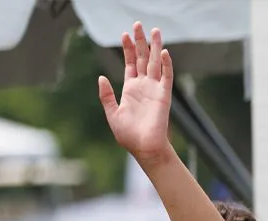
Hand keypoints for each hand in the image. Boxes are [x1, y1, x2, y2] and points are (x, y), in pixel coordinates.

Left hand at [98, 23, 173, 167]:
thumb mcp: (112, 113)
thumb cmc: (128, 136)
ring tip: (154, 31)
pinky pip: (166, 77)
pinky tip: (163, 52)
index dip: (128, 49)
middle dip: (140, 42)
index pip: (131, 64)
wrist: (144, 148)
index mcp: (131, 90)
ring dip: (154, 47)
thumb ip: (106, 95)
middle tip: (139, 25)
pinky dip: (165, 64)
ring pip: (155, 63)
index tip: (125, 34)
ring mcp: (154, 90)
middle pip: (143, 59)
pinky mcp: (163, 96)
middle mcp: (144, 87)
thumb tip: (101, 78)